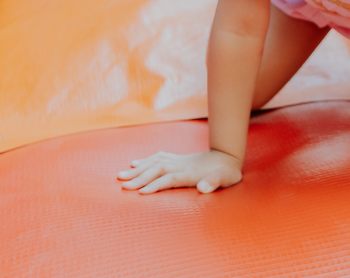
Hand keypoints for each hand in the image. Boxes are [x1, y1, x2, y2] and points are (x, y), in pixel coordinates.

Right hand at [118, 149, 242, 194]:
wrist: (229, 156)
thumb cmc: (227, 172)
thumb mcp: (227, 179)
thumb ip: (214, 182)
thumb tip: (203, 188)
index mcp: (190, 173)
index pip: (169, 178)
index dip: (155, 184)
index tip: (140, 192)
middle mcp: (181, 165)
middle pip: (156, 170)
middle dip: (139, 177)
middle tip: (122, 186)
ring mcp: (178, 161)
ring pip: (154, 162)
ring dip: (137, 169)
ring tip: (120, 175)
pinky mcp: (178, 159)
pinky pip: (158, 158)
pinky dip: (145, 160)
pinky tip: (135, 163)